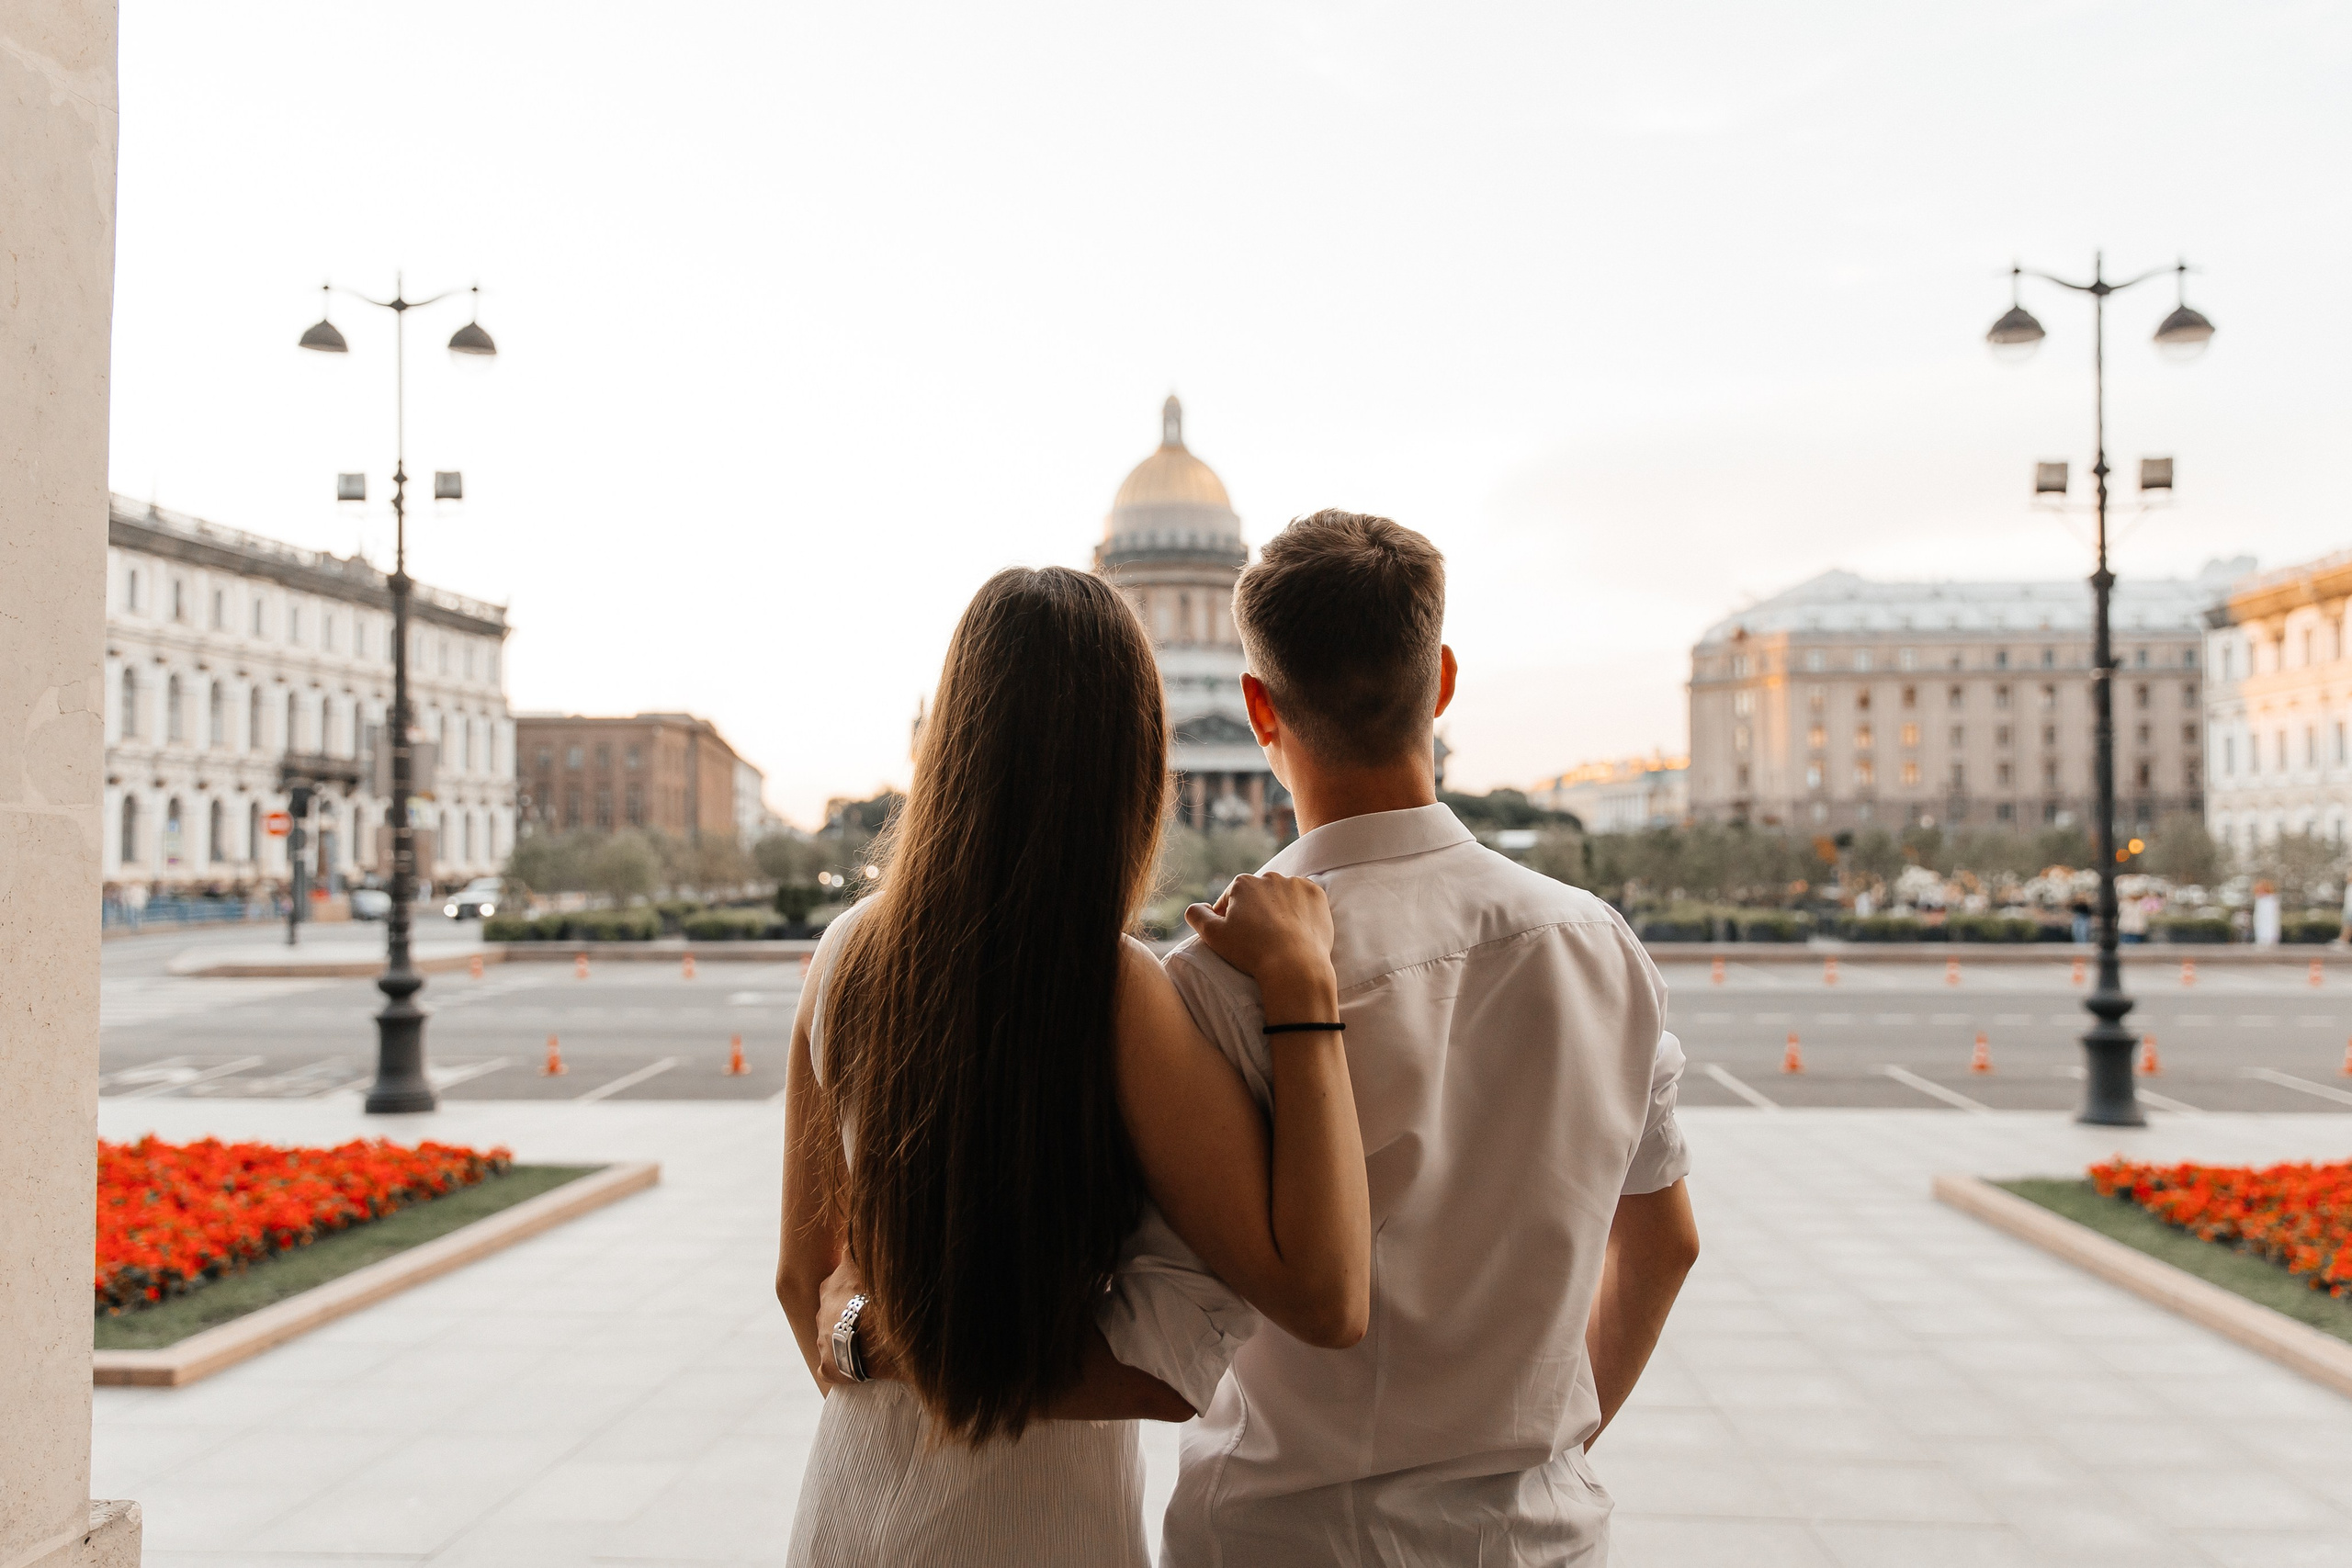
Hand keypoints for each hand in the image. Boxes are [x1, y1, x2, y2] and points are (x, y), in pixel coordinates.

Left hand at [816, 1257, 887, 1388]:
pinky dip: (841, 1367)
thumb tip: (871, 1213)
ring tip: (869, 1343)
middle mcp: (823, 1308)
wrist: (875, 1343)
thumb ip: (868, 1244)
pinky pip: (831, 1367)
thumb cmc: (879, 1300)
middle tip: (871, 1315)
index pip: (842, 1273)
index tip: (866, 1286)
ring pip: (832, 1334)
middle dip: (850, 1309)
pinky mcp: (826, 1366)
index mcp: (835, 1283)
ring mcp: (822, 1337)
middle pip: (834, 1305)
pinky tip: (856, 1368)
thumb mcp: (874, 1266)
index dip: (854, 1280)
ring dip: (847, 1336)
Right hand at [1185, 872, 1333, 984]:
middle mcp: (1269, 876)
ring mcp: (1296, 884)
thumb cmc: (1251, 951)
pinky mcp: (1317, 896)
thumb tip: (1196, 906)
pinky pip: (1304, 902)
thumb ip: (1196, 915)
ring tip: (1279, 937)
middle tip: (1259, 940)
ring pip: (1281, 898)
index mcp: (1242, 883)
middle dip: (1255, 913)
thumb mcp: (1213, 935)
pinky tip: (1296, 931)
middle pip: (1257, 897)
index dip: (1230, 921)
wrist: (1295, 966)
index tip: (1238, 940)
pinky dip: (1300, 913)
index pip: (1230, 900)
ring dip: (1278, 912)